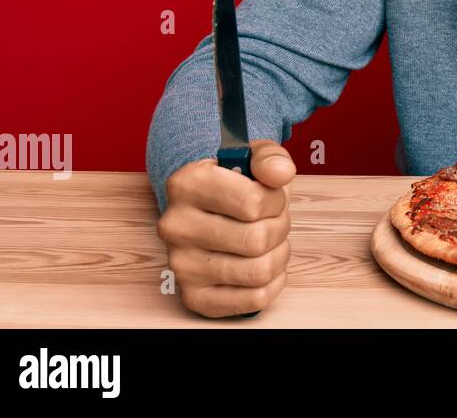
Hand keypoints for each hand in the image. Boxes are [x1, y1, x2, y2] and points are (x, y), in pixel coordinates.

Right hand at [157, 139, 295, 317]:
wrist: (208, 209)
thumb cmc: (236, 183)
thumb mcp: (253, 158)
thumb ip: (270, 158)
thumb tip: (281, 173)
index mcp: (186, 185)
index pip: (253, 202)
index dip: (275, 200)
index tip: (269, 196)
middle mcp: (176, 226)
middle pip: (257, 240)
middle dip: (280, 228)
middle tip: (273, 220)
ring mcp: (181, 265)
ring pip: (258, 271)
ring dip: (278, 255)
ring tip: (269, 241)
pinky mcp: (194, 296)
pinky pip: (254, 299)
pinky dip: (273, 282)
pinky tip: (265, 263)